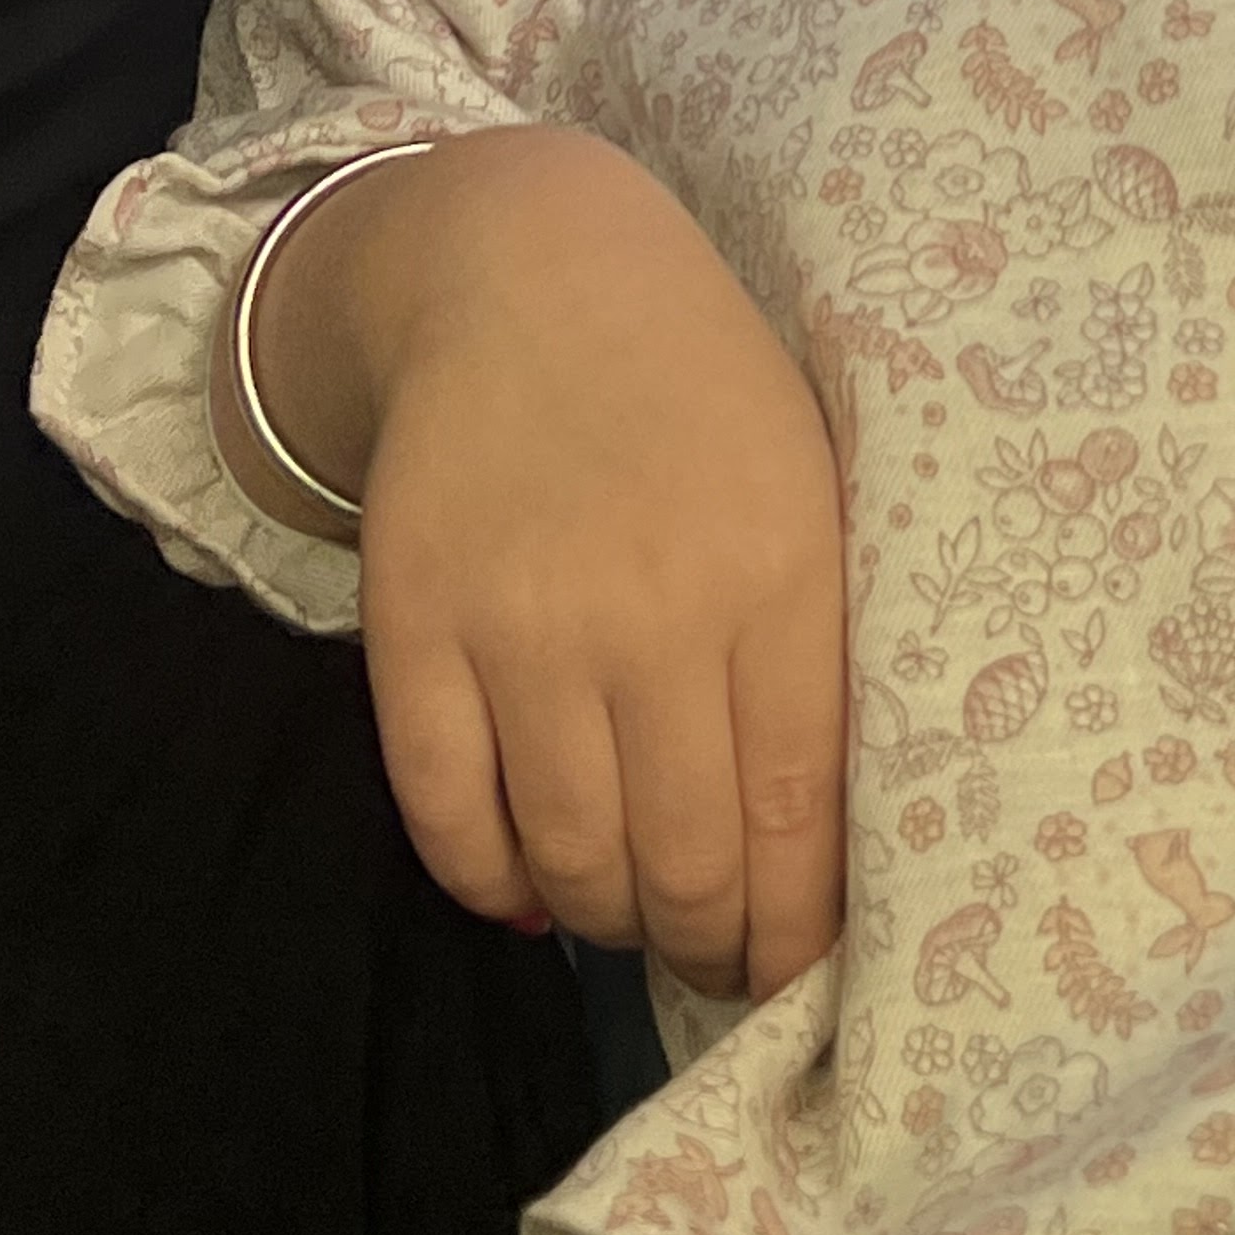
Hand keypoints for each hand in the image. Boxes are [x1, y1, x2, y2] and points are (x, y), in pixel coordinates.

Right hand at [247, 130, 849, 999]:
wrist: (528, 267)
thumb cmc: (697, 386)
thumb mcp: (804, 484)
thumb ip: (817, 644)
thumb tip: (818, 843)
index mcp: (778, 570)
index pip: (796, 816)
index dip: (794, 928)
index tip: (792, 966)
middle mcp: (652, 609)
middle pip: (682, 862)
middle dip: (704, 946)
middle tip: (710, 958)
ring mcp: (523, 621)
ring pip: (568, 856)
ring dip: (604, 918)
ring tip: (628, 913)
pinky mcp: (416, 623)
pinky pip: (445, 812)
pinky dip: (488, 879)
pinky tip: (527, 886)